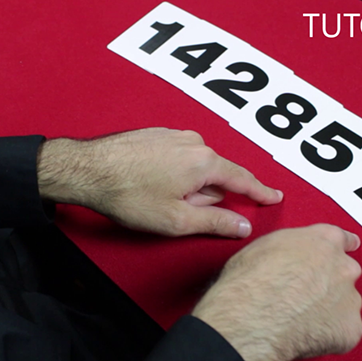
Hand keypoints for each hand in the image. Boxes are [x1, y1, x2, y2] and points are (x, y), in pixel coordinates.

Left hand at [36, 128, 282, 237]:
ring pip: (195, 167)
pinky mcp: (157, 134)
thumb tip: (242, 226)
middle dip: (205, 196)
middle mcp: (194, 142)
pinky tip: (149, 184)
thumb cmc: (128, 195)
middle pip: (216, 176)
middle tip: (177, 212)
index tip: (274, 196)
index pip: (242, 179)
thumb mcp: (176, 220)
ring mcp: (174, 134)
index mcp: (204, 162)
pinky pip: (178, 157)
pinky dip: (173, 173)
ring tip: (157, 198)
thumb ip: (215, 223)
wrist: (87, 169)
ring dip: (187, 185)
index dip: (260, 192)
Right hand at [192, 224, 361, 360]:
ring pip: (345, 303)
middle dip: (329, 282)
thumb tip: (289, 255)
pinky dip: (330, 334)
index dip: (341, 247)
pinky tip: (306, 333)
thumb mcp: (266, 245)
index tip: (345, 249)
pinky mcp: (351, 328)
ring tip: (300, 317)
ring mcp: (350, 298)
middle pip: (345, 273)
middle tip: (304, 295)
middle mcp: (343, 266)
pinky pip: (345, 331)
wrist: (253, 316)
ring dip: (329, 309)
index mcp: (324, 241)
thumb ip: (292, 247)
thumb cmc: (252, 281)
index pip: (343, 239)